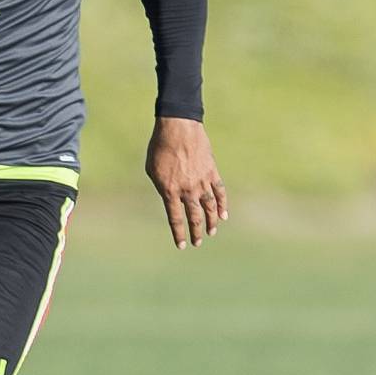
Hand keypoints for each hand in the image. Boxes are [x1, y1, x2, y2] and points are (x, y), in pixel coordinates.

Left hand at [146, 117, 227, 248]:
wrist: (178, 128)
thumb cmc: (159, 147)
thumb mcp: (152, 169)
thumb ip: (162, 186)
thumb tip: (169, 197)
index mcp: (169, 190)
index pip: (175, 218)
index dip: (179, 233)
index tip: (182, 246)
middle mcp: (187, 190)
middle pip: (194, 217)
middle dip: (196, 232)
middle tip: (197, 242)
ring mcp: (201, 181)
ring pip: (209, 207)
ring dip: (211, 222)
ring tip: (211, 232)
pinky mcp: (211, 172)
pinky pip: (219, 192)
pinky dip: (222, 204)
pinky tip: (223, 215)